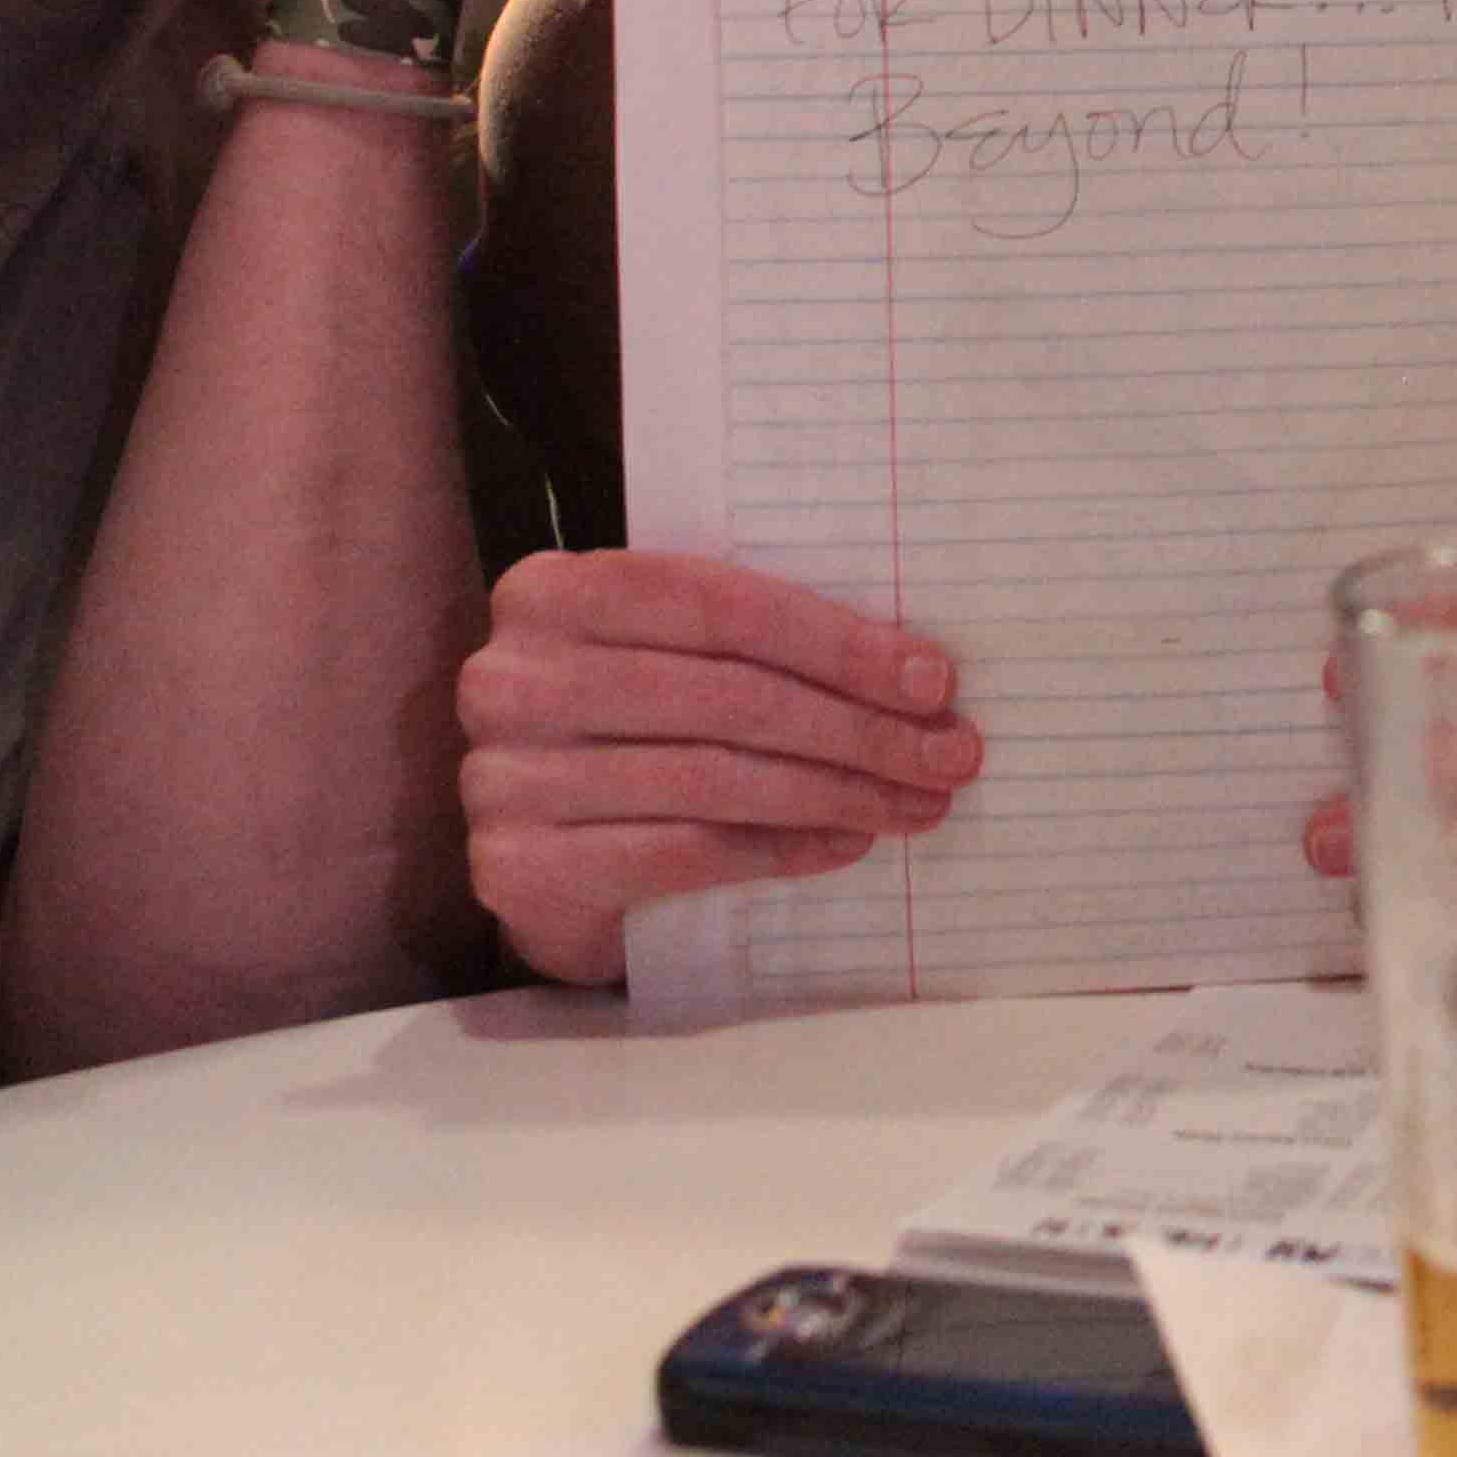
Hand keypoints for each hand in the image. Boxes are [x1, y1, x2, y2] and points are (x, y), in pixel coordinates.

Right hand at [455, 549, 978, 980]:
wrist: (532, 849)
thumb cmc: (627, 730)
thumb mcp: (667, 658)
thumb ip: (750, 644)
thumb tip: (916, 673)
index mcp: (553, 590)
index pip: (719, 604)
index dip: (836, 642)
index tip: (933, 678)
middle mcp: (514, 677)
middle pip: (728, 696)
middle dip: (858, 727)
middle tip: (949, 753)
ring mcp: (506, 775)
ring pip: (713, 778)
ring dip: (836, 793)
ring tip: (916, 803)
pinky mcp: (519, 865)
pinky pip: (682, 852)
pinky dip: (780, 850)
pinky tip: (846, 843)